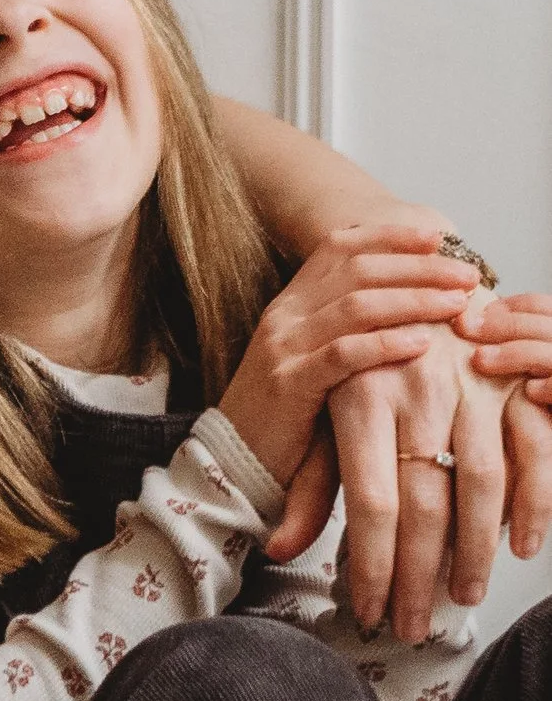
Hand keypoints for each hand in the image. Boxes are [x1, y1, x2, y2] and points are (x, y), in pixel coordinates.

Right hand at [217, 224, 479, 508]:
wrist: (233, 463)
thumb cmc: (289, 417)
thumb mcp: (315, 360)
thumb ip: (351, 330)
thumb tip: (414, 302)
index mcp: (291, 302)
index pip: (340, 246)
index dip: (390, 237)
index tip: (438, 238)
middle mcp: (284, 315)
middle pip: (358, 269)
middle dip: (419, 267)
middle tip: (467, 275)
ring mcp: (283, 347)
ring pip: (356, 305)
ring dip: (414, 299)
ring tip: (457, 304)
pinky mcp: (289, 385)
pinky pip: (344, 354)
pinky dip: (386, 344)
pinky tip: (422, 342)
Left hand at [269, 288, 551, 629]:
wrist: (410, 264)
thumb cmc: (361, 355)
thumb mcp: (325, 408)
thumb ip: (308, 481)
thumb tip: (276, 546)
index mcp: (360, 399)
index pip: (370, 502)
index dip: (374, 565)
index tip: (370, 611)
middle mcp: (416, 391)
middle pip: (425, 504)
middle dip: (419, 576)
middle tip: (413, 627)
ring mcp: (471, 384)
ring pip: (481, 483)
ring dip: (475, 552)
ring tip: (462, 599)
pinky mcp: (513, 379)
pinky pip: (533, 448)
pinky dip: (534, 502)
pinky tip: (520, 546)